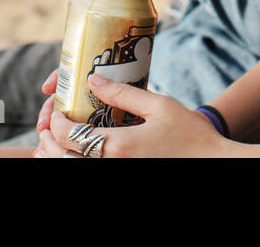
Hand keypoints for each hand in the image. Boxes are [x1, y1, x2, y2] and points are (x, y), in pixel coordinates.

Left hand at [34, 74, 232, 157]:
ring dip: (56, 156)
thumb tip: (92, 80)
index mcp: (119, 146)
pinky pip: (87, 173)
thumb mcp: (159, 106)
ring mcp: (116, 175)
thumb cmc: (190, 135)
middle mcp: (112, 167)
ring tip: (55, 142)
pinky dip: (73, 164)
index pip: (67, 135)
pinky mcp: (123, 178)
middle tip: (47, 126)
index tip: (55, 109)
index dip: (53, 121)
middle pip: (61, 158)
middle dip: (46, 140)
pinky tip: (76, 154)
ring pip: (69, 170)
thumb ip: (123, 93)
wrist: (213, 164)